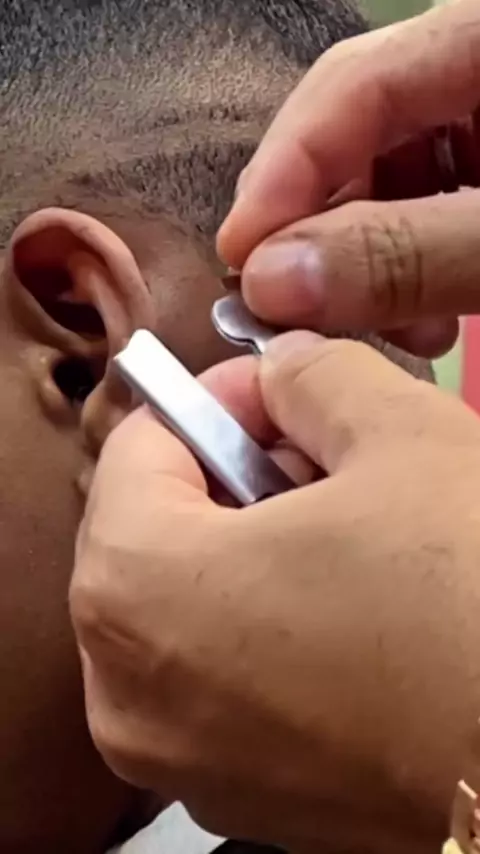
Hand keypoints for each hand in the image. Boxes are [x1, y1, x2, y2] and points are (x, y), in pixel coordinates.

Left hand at [71, 333, 479, 853]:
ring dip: (248, 551)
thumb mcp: (399, 436)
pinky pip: (219, 675)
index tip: (287, 397)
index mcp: (134, 584)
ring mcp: (176, 757)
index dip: (221, 400)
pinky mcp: (235, 799)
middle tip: (320, 460)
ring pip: (184, 605)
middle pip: (152, 527)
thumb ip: (313, 375)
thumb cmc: (464, 597)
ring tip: (341, 535)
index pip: (140, 443)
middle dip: (233, 475)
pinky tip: (343, 611)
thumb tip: (280, 372)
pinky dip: (261, 627)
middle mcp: (125, 687)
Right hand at [217, 0, 479, 358]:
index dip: (284, 175)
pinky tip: (426, 319)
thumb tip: (269, 281)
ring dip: (370, 266)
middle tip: (301, 313)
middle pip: (360, 135)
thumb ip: (404, 254)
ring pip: (389, 181)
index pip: (351, 84)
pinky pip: (427, 208)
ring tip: (396, 333)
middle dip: (327, 236)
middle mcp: (472, 69)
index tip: (239, 264)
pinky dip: (410, 269)